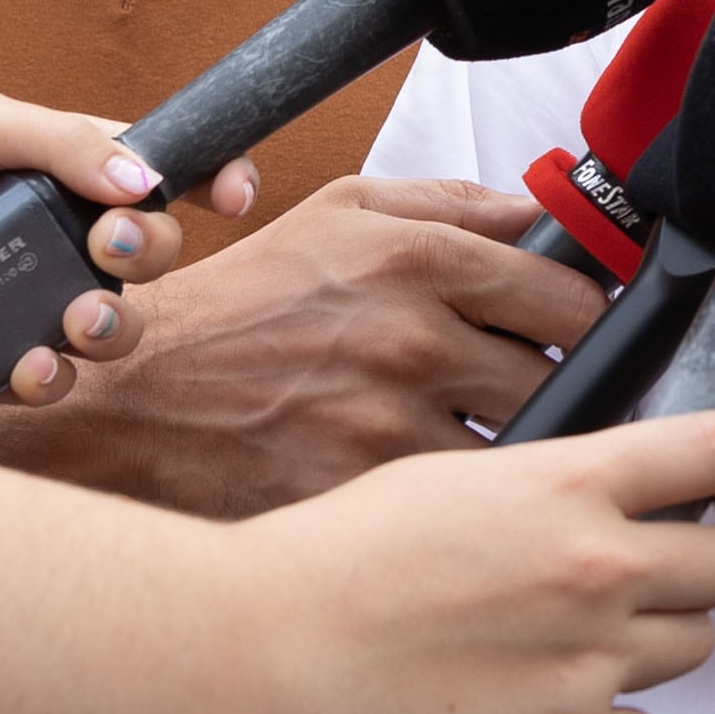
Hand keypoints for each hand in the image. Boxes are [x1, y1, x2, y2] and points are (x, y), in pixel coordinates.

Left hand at [0, 89, 259, 403]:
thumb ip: (61, 141)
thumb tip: (144, 179)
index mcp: (57, 172)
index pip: (158, 174)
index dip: (211, 181)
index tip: (236, 194)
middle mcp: (50, 240)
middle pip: (150, 252)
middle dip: (151, 251)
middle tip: (106, 245)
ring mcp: (21, 303)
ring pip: (112, 326)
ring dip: (115, 324)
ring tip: (77, 319)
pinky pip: (48, 381)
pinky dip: (49, 376)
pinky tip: (24, 364)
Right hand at [0, 177, 607, 515]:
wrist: (130, 405)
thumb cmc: (237, 307)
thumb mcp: (339, 214)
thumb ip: (455, 205)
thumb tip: (547, 214)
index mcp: (416, 258)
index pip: (575, 297)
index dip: (584, 321)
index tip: (572, 332)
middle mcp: (412, 339)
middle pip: (564, 380)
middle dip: (560, 389)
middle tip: (529, 393)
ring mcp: (390, 427)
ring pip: (523, 452)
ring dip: (520, 451)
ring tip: (485, 443)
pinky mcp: (368, 501)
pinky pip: (463, 508)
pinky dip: (467, 506)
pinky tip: (439, 495)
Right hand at [223, 412, 714, 713]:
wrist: (261, 666)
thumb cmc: (329, 565)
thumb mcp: (448, 478)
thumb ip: (548, 485)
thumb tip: (607, 494)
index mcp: (570, 486)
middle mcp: (601, 571)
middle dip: (693, 569)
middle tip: (628, 583)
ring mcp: (593, 668)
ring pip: (691, 650)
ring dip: (642, 647)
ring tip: (547, 649)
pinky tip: (528, 711)